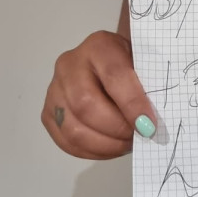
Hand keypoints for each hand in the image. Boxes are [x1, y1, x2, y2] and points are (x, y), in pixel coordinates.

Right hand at [41, 31, 157, 159]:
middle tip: (139, 136)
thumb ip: (147, 86)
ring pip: (74, 128)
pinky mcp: (48, 113)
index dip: (132, 104)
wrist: (109, 63)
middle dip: (116, 128)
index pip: (114, 75)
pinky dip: (92, 151)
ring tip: (127, 144)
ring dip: (105, 145)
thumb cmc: (131, 63)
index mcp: (99, 45)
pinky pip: (66, 141)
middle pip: (86, 105)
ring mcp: (54, 89)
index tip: (149, 125)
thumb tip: (149, 123)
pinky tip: (111, 148)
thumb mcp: (143, 63)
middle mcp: (69, 64)